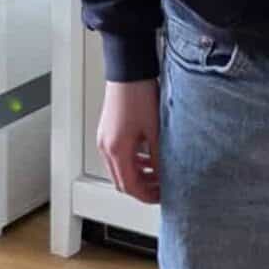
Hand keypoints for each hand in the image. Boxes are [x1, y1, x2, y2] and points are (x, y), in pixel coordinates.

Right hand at [97, 78, 160, 202]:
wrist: (128, 71)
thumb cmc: (139, 95)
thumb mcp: (155, 130)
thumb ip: (158, 157)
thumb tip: (164, 174)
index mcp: (116, 150)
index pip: (130, 186)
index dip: (147, 195)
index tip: (161, 197)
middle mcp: (106, 147)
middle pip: (122, 181)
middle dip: (142, 188)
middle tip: (161, 189)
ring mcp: (104, 140)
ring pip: (119, 169)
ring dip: (138, 175)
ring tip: (158, 174)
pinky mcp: (107, 132)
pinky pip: (118, 156)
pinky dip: (132, 162)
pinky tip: (147, 158)